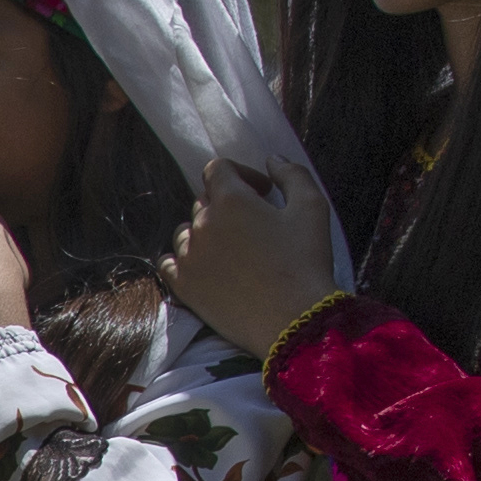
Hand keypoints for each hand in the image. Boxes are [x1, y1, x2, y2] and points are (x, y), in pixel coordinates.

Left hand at [163, 155, 341, 356]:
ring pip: (186, 232)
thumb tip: (271, 160)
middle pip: (203, 201)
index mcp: (230, 200)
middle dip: (226, 206)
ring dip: (205, 233)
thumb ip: (291, 174)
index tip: (261, 192)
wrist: (293, 319)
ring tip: (232, 250)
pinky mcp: (183, 286)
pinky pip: (168, 263)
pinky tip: (205, 266)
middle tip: (253, 226)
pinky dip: (183, 260)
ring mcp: (188, 257)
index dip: (240, 175)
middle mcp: (202, 224)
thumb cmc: (305, 261)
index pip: (217, 169)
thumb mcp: (311, 206)